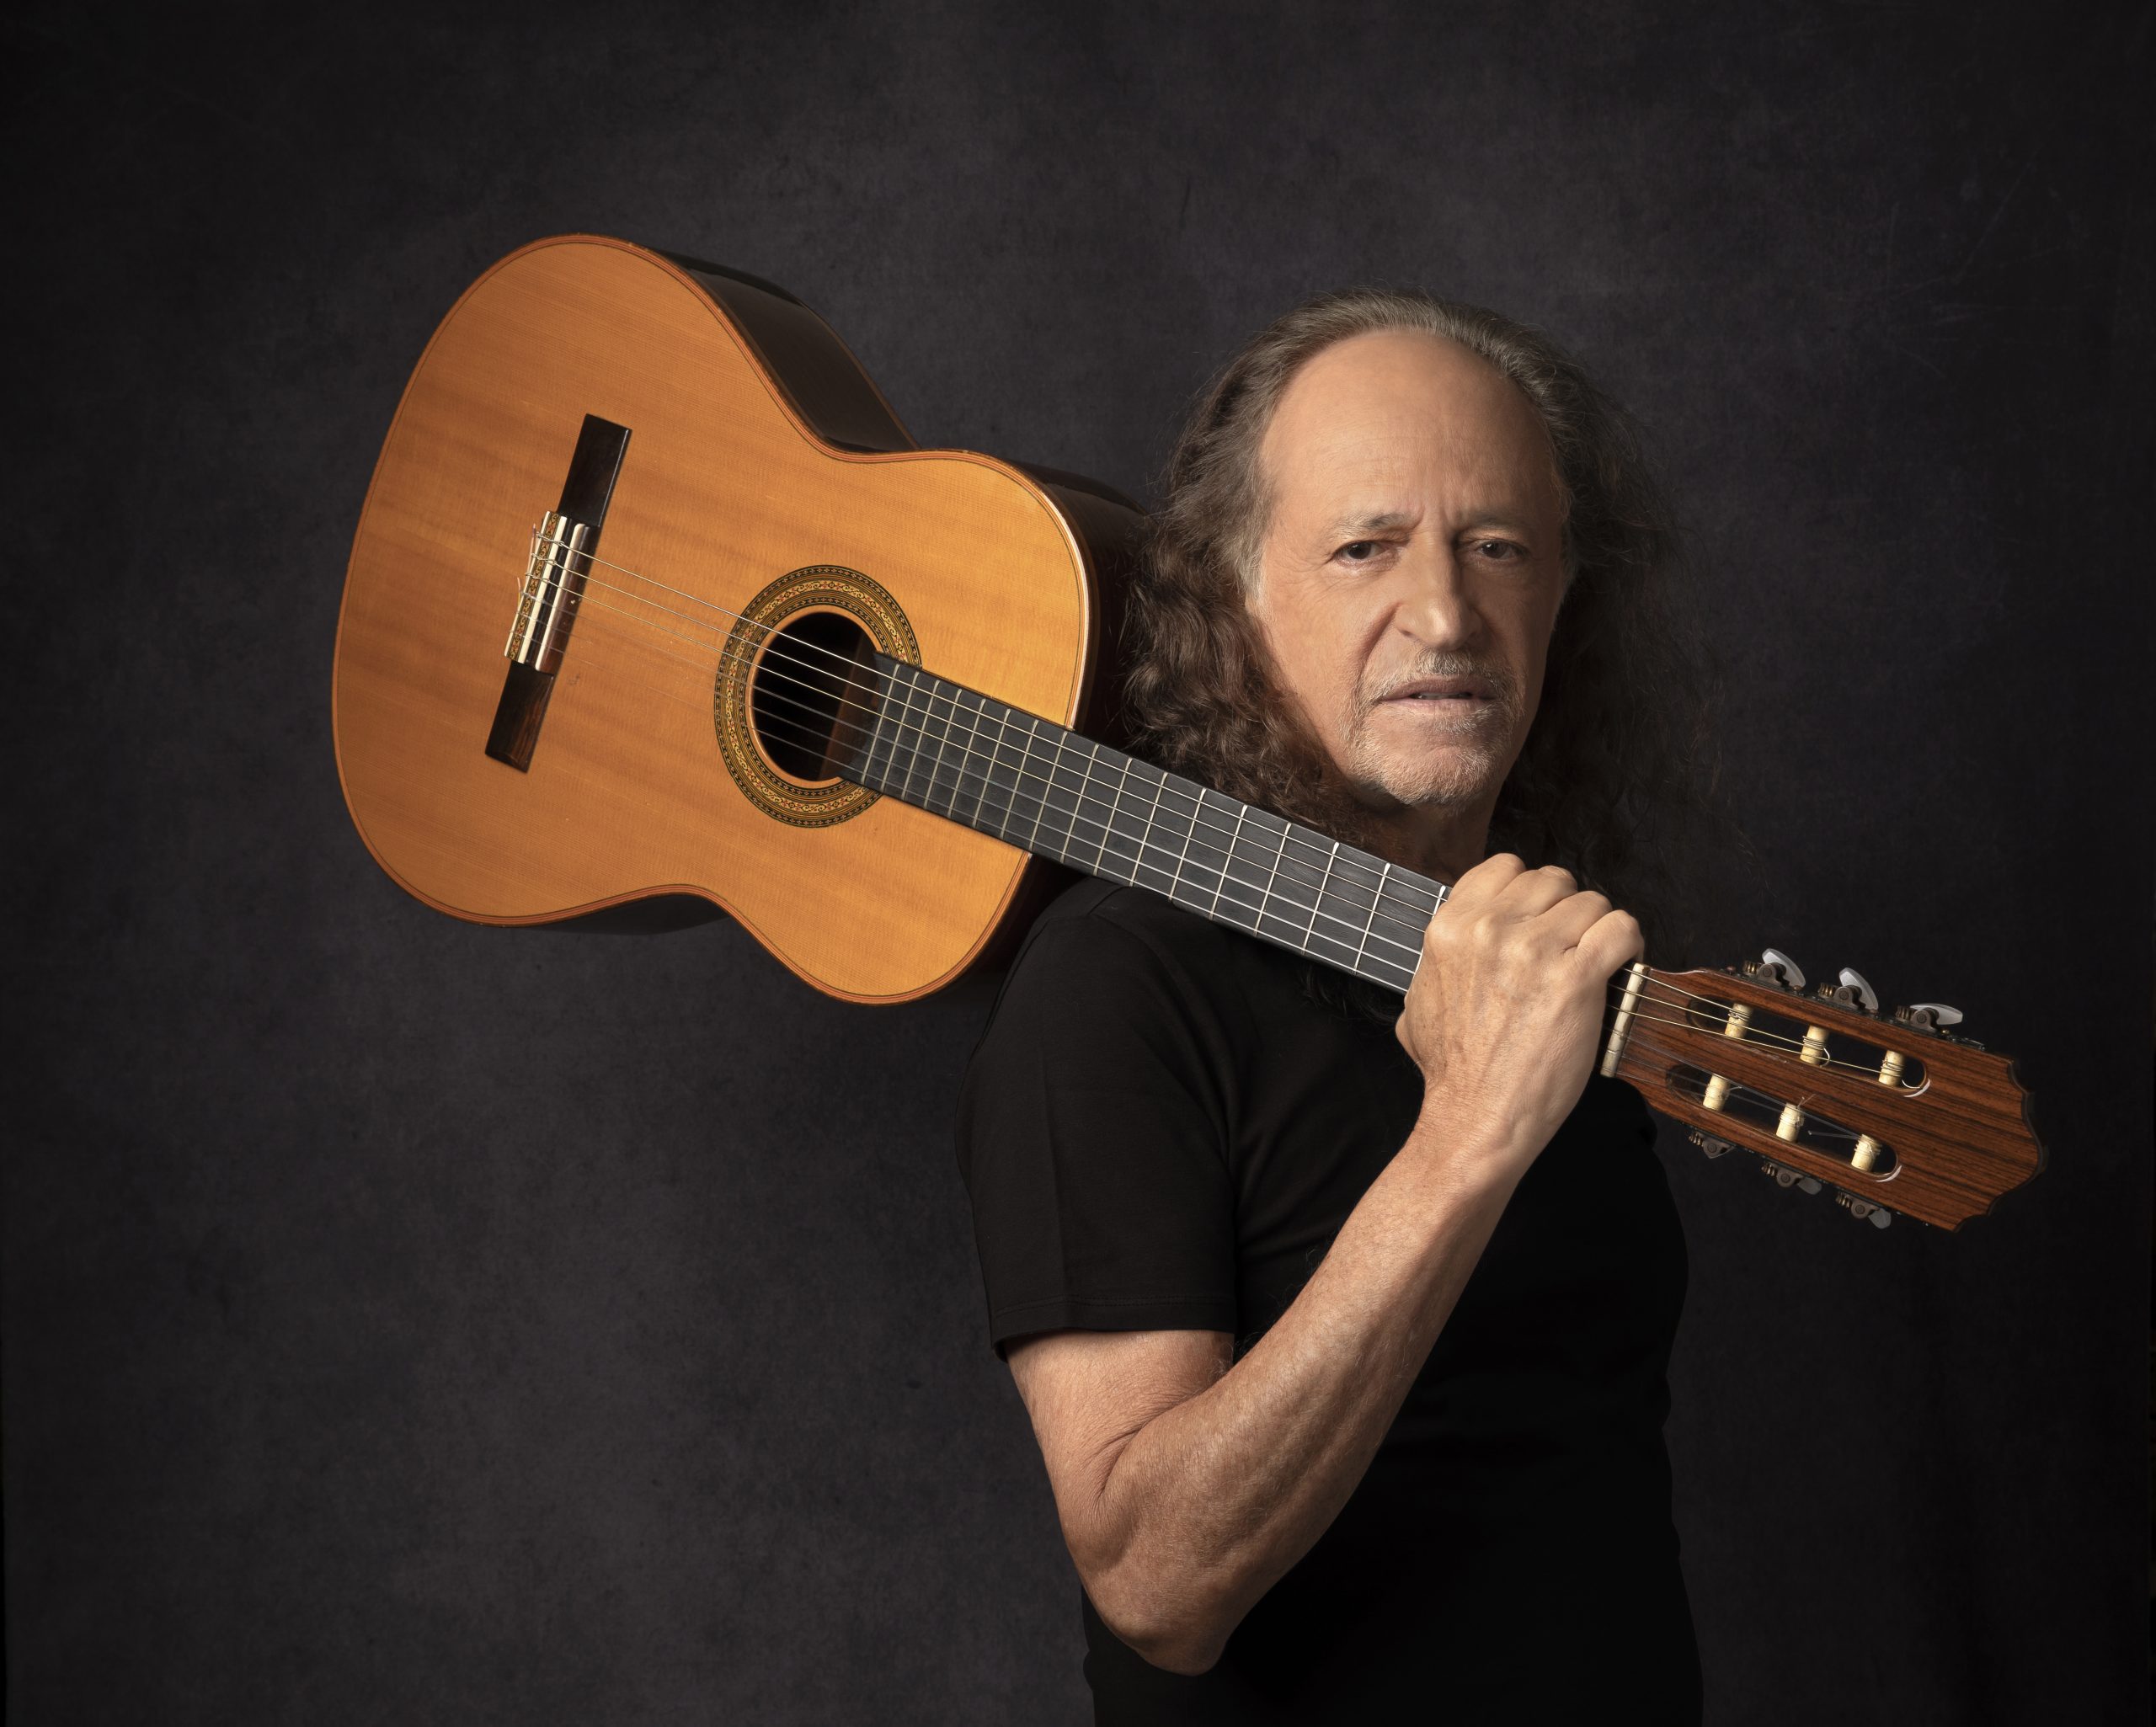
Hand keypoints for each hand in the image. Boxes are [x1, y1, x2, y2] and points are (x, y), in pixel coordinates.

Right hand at [1395, 853, 1642, 1181]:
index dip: (1530, 894)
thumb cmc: (1451, 1071)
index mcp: (1451, 927)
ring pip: (1591, 901)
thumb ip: (1438, 964)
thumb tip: (1453, 956)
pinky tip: (1621, 962)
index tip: (1540, 920)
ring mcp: (1535, 950)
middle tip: (1570, 947)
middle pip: (1553, 881)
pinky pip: (1620, 928)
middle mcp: (1491, 928)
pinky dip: (1628, 941)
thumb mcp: (1418, 1002)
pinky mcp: (1577, 977)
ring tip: (1595, 962)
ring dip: (1598, 929)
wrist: (1476, 1116)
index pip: (1506, 868)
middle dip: (1566, 911)